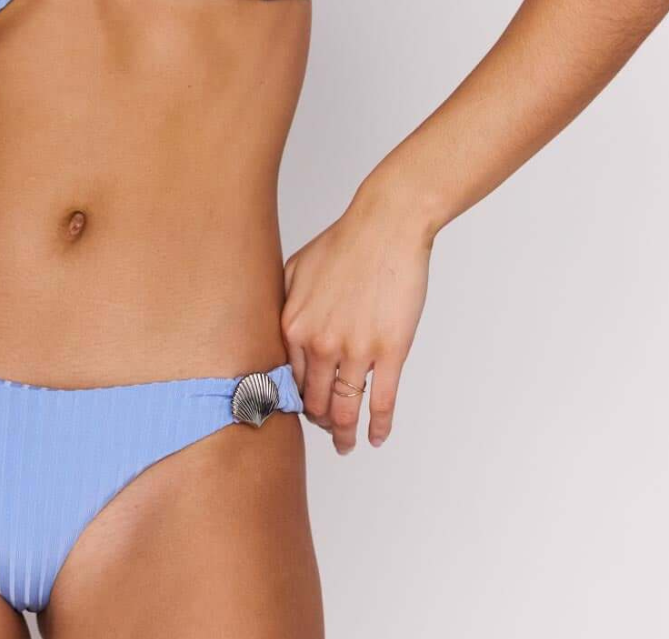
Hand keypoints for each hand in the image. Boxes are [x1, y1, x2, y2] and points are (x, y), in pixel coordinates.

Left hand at [280, 189, 434, 453]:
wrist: (386, 226)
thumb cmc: (345, 242)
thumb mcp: (296, 270)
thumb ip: (284, 305)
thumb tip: (278, 334)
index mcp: (293, 325)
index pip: (288, 380)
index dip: (295, 401)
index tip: (301, 411)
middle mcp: (320, 343)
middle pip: (314, 401)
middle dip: (318, 423)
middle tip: (325, 432)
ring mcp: (356, 350)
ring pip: (345, 408)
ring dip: (344, 433)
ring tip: (347, 444)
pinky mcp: (390, 352)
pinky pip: (381, 402)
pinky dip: (378, 425)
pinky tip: (376, 435)